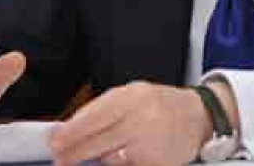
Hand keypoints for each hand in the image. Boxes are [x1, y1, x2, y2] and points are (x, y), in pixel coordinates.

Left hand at [48, 81, 211, 165]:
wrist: (199, 116)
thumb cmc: (161, 105)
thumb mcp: (133, 95)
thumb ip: (105, 109)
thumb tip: (72, 126)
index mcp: (131, 96)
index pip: (93, 116)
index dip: (71, 132)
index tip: (54, 141)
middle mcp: (140, 117)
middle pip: (97, 140)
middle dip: (74, 152)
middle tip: (59, 158)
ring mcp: (149, 142)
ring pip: (110, 158)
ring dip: (97, 159)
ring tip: (89, 157)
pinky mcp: (156, 163)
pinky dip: (118, 164)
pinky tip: (118, 159)